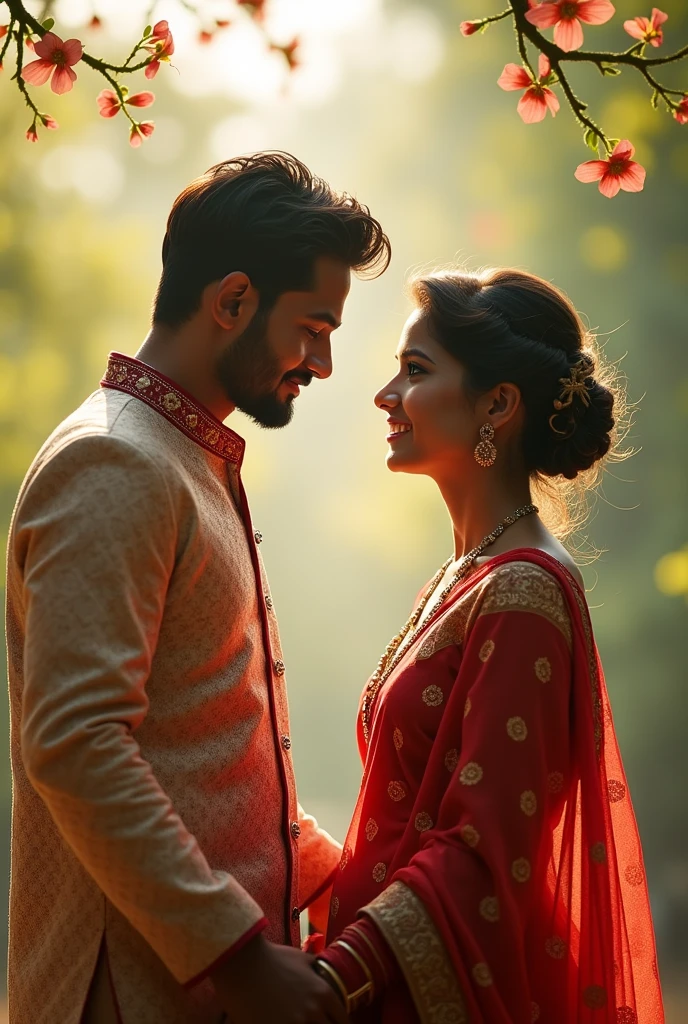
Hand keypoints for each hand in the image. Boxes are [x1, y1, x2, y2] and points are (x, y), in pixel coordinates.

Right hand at [211, 933, 348, 1023]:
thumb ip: (315, 969)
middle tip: (314, 1022)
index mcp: (323, 993)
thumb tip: (320, 973)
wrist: (242, 963)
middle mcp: (313, 1012)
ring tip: (296, 1022)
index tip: (333, 1023)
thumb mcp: (301, 958)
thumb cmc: (272, 957)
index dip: (339, 1023)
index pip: (342, 1020)